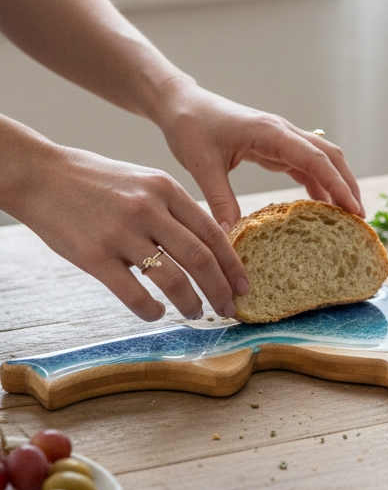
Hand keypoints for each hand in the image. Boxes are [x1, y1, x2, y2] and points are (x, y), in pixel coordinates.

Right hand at [12, 143, 248, 321]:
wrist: (42, 175)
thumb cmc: (96, 182)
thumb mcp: (143, 182)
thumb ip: (173, 209)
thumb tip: (206, 246)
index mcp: (166, 189)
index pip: (213, 233)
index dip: (233, 264)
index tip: (244, 286)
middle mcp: (149, 209)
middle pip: (200, 258)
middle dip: (220, 289)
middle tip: (229, 310)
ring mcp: (122, 233)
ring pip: (172, 279)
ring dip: (191, 303)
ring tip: (197, 314)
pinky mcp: (95, 255)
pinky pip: (134, 293)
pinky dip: (151, 310)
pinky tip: (156, 314)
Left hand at [158, 83, 364, 228]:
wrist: (180, 104)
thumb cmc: (190, 127)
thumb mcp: (202, 165)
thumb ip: (219, 200)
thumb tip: (229, 237)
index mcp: (270, 132)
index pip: (315, 159)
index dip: (337, 184)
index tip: (353, 210)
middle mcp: (282, 132)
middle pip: (329, 156)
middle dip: (348, 185)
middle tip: (360, 219)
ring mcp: (280, 139)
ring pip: (321, 160)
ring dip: (337, 184)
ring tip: (348, 216)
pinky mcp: (274, 147)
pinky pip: (305, 166)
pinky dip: (318, 185)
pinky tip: (321, 206)